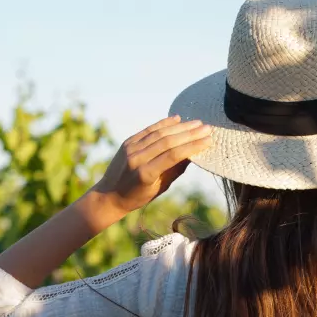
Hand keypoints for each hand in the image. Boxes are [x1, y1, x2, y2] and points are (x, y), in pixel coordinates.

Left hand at [91, 116, 211, 217]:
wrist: (109, 195)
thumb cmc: (137, 197)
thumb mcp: (159, 188)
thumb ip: (175, 171)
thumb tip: (193, 155)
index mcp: (146, 174)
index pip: (173, 155)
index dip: (192, 146)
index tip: (208, 141)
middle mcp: (137, 158)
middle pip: (168, 141)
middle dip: (189, 134)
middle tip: (207, 128)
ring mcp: (131, 148)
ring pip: (159, 133)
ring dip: (180, 127)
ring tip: (197, 123)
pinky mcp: (128, 142)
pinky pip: (149, 130)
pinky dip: (164, 124)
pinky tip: (177, 119)